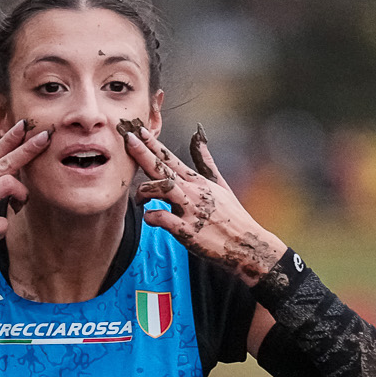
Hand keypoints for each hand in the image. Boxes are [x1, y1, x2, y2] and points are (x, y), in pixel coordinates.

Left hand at [118, 122, 287, 284]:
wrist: (247, 244)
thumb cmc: (232, 216)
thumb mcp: (219, 184)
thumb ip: (204, 160)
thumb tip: (197, 135)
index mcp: (197, 181)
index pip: (171, 158)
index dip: (153, 144)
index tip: (138, 131)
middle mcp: (192, 191)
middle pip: (163, 168)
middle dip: (143, 152)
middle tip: (128, 139)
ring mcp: (190, 210)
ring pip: (161, 189)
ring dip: (144, 191)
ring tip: (139, 199)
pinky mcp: (187, 231)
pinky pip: (162, 218)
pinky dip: (151, 217)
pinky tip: (150, 217)